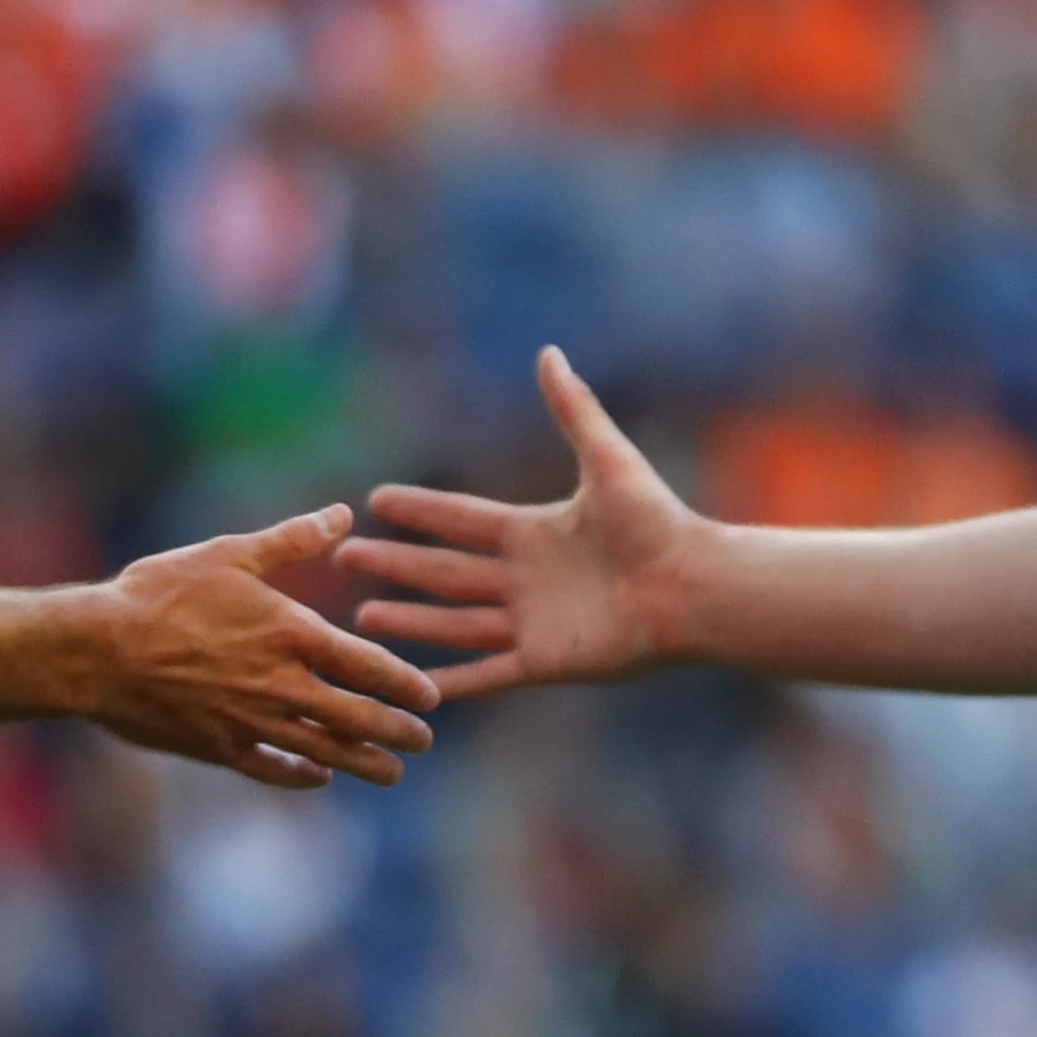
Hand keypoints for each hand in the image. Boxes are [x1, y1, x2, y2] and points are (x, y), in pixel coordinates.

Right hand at [87, 505, 439, 789]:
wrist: (96, 650)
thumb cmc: (159, 594)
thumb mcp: (228, 554)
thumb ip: (292, 540)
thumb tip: (342, 513)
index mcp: (291, 635)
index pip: (369, 667)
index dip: (406, 683)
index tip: (432, 696)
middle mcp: (281, 686)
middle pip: (358, 717)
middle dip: (398, 731)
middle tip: (423, 740)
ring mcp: (252, 724)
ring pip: (324, 752)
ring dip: (363, 763)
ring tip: (392, 773)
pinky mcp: (219, 749)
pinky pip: (272, 769)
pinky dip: (300, 775)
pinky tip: (317, 776)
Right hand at [337, 347, 700, 698]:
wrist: (693, 587)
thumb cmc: (657, 524)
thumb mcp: (606, 460)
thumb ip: (573, 410)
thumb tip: (548, 352)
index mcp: (534, 532)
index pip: (461, 520)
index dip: (420, 511)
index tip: (375, 501)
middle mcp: (525, 578)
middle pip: (445, 571)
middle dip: (395, 564)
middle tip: (343, 558)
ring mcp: (531, 623)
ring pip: (454, 623)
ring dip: (409, 620)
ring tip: (362, 617)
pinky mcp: (545, 661)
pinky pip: (486, 673)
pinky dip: (450, 681)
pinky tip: (413, 684)